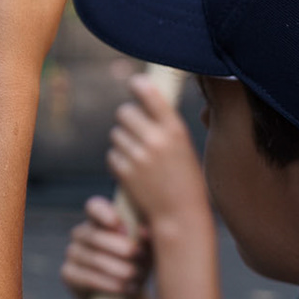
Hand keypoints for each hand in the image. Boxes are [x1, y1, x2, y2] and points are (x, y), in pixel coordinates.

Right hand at [61, 195, 149, 298]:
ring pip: (94, 258)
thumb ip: (146, 238)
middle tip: (139, 258)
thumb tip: (143, 232)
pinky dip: (109, 284)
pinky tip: (125, 288)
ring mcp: (72, 252)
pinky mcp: (67, 274)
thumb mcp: (148, 250)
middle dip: (121, 248)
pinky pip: (87, 278)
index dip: (104, 214)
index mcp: (99, 220)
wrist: (129, 296)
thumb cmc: (139, 265)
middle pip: (95, 235)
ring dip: (119, 269)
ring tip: (136, 276)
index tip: (121, 227)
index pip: (94, 207)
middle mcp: (81, 233)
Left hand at [106, 74, 207, 231]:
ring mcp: (138, 155)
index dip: (139, 86)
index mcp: (175, 129)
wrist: (180, 216)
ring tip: (139, 156)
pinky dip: (119, 161)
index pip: (150, 94)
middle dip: (127, 119)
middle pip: (125, 112)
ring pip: (116, 134)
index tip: (135, 83)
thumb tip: (145, 98)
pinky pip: (112, 155)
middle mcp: (156, 139)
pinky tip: (133, 171)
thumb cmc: (186, 181)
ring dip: (123, 142)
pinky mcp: (124, 171)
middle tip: (135, 129)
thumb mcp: (184, 148)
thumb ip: (166, 127)